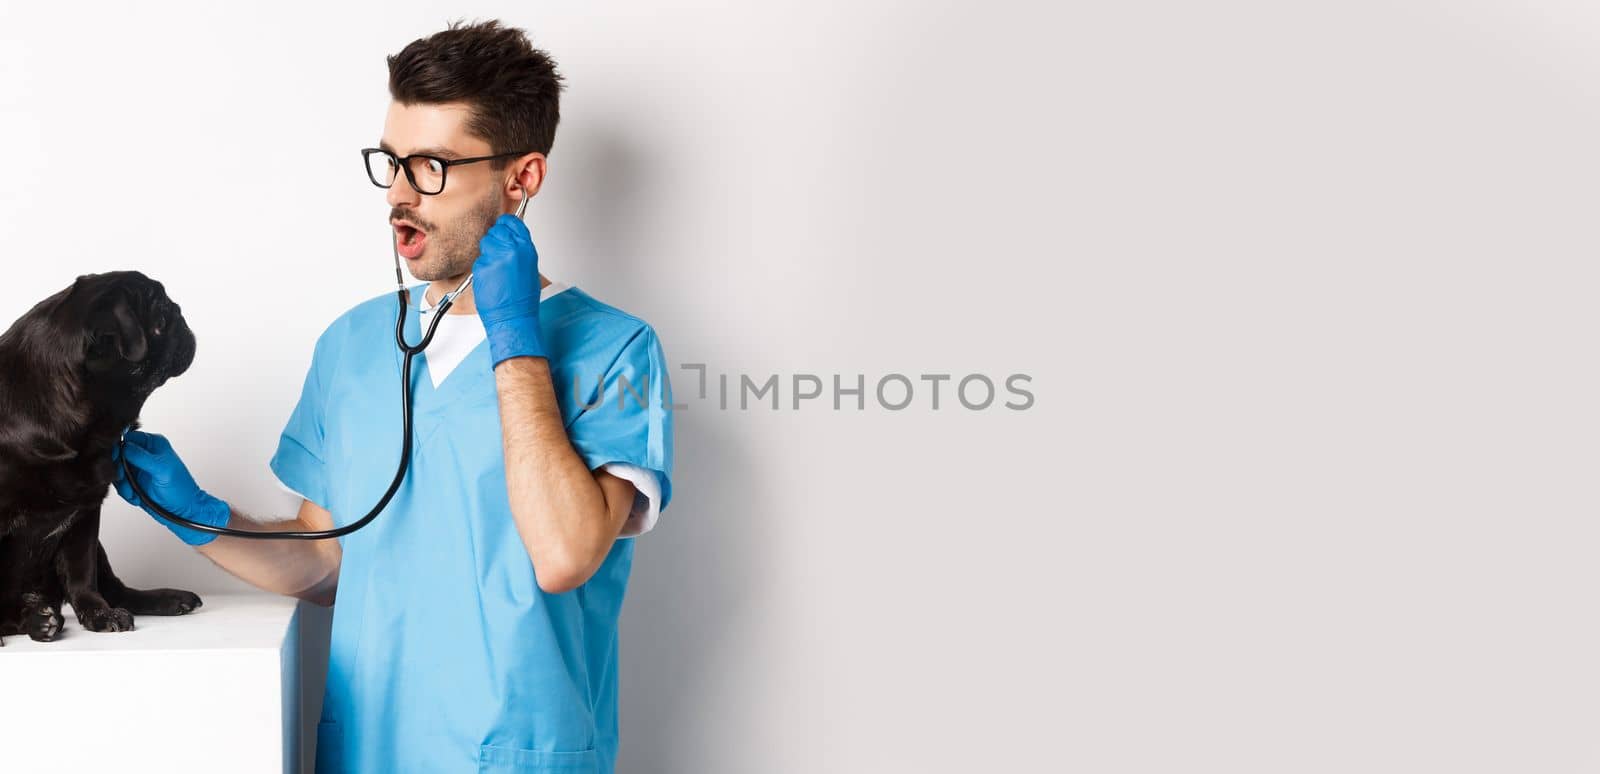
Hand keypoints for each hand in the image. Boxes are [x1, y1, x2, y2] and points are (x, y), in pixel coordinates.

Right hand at [111, 431, 230, 545]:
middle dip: (118, 469)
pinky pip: (120, 483)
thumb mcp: (162, 470)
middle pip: (118, 455)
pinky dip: (125, 492)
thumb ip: (142, 457)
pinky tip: (136, 497)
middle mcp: (144, 454)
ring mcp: (138, 468)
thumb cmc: (181, 489)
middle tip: (123, 479)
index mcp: (154, 444)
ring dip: (122, 484)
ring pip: (116, 470)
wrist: (183, 510)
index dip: (118, 448)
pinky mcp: (134, 481)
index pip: (128, 438)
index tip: (116, 460)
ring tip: (132, 492)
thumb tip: (124, 446)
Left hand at [472, 214, 544, 366]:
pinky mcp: (482, 267)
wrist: (513, 317)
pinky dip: (482, 269)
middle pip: (496, 230)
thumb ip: (519, 250)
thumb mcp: (529, 268)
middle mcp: (512, 250)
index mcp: (526, 249)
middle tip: (499, 257)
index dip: (505, 224)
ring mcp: (496, 257)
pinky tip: (490, 280)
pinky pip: (479, 260)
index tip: (503, 227)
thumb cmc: (522, 299)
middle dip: (495, 240)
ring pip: (485, 243)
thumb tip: (510, 240)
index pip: (512, 222)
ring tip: (496, 272)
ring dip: (488, 254)